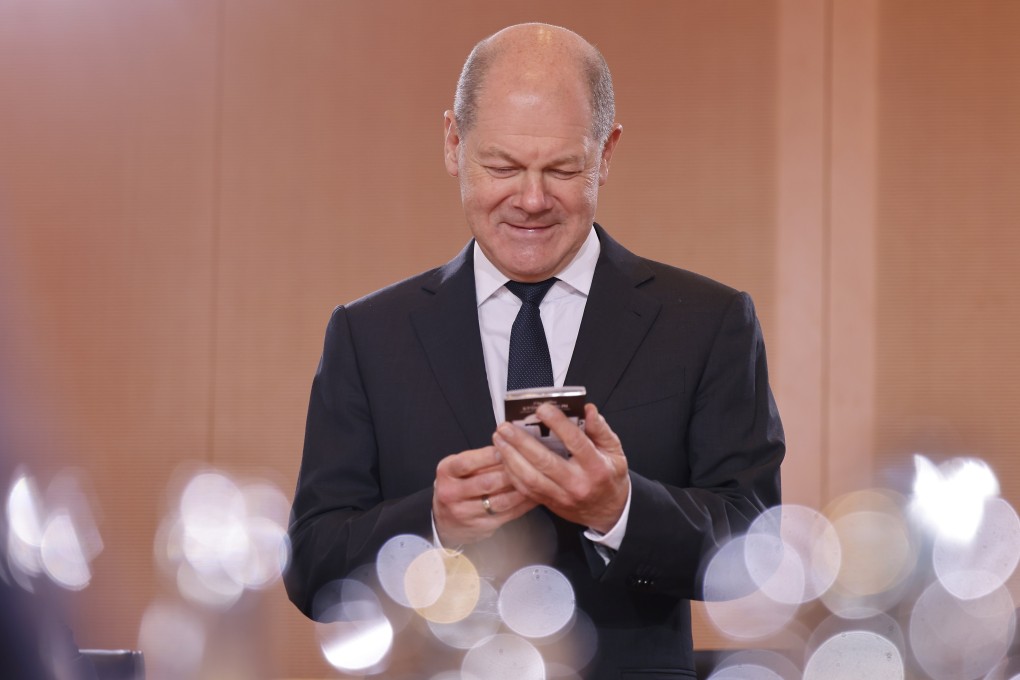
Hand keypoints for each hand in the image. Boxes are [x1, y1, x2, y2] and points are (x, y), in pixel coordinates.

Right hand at [432, 446, 537, 546]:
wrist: (445, 520)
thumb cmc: (457, 486)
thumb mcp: (458, 467)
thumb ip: (480, 458)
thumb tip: (509, 446)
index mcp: (446, 472)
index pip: (467, 463)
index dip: (488, 456)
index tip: (506, 449)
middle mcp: (452, 494)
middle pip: (486, 483)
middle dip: (510, 473)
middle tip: (528, 464)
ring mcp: (466, 513)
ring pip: (500, 501)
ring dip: (521, 490)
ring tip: (536, 480)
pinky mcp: (481, 527)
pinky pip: (508, 515)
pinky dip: (524, 504)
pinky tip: (534, 495)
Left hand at [493, 403, 628, 532]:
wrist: (608, 512)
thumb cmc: (609, 477)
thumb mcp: (614, 451)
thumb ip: (600, 429)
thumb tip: (588, 410)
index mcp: (596, 467)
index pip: (575, 442)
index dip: (558, 423)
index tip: (543, 409)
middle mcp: (577, 483)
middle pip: (545, 461)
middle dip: (521, 442)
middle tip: (506, 426)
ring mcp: (561, 496)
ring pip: (530, 478)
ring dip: (510, 457)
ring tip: (499, 439)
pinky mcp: (549, 503)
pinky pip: (525, 489)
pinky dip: (511, 472)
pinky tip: (505, 457)